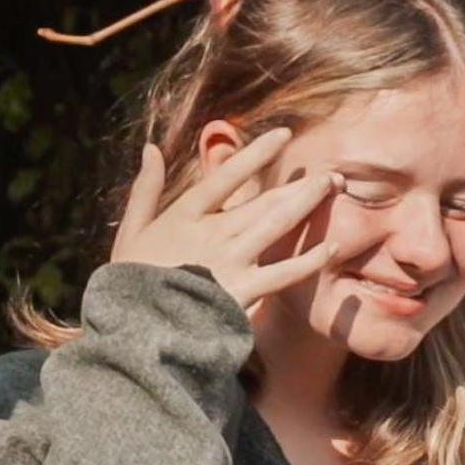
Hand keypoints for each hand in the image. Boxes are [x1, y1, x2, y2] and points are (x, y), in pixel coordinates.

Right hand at [108, 131, 333, 312]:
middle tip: (331, 173)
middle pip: (264, 200)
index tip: (284, 134)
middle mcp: (213, 232)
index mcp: (186, 215)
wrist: (136, 330)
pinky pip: (284, 273)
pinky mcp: (243, 291)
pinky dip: (310, 260)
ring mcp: (230, 260)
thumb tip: (151, 149)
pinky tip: (333, 247)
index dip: (257, 152)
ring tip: (333, 187)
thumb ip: (145, 189)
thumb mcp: (131, 230)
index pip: (227, 175)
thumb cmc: (131, 281)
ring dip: (307, 203)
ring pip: (277, 224)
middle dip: (300, 185)